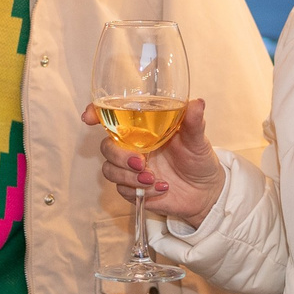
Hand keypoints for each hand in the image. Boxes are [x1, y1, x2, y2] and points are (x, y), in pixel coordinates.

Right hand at [82, 95, 225, 224]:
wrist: (205, 191)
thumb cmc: (198, 159)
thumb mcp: (197, 139)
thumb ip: (193, 122)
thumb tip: (197, 103)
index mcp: (143, 129)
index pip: (112, 117)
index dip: (95, 114)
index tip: (89, 118)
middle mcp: (132, 147)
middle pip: (106, 147)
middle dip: (119, 156)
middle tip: (141, 163)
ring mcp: (131, 169)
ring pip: (109, 170)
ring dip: (128, 176)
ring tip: (152, 179)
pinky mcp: (133, 189)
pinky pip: (123, 190)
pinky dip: (141, 191)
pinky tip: (162, 189)